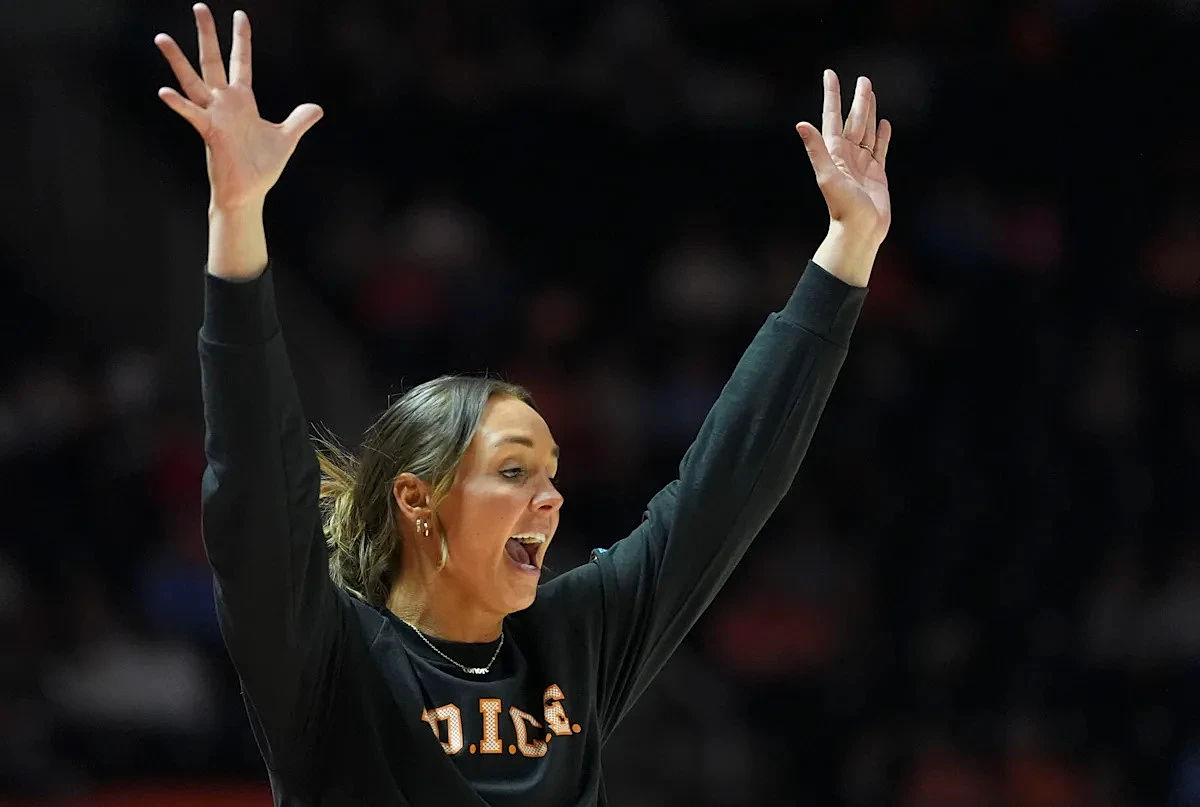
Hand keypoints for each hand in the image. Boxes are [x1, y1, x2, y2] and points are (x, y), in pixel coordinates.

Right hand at [155, 5, 322, 212]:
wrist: (249, 192)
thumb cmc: (261, 167)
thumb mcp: (286, 138)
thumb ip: (299, 120)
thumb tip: (317, 107)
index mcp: (242, 101)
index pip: (241, 62)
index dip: (241, 39)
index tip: (240, 14)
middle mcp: (224, 103)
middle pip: (213, 61)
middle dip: (207, 34)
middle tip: (199, 6)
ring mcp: (214, 115)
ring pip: (192, 81)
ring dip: (177, 61)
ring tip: (161, 37)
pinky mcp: (209, 132)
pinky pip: (192, 114)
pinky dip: (178, 104)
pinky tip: (164, 91)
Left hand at [795, 71, 891, 244]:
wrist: (860, 232)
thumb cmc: (842, 207)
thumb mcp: (827, 176)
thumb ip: (816, 149)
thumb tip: (800, 125)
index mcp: (833, 153)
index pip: (832, 117)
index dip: (832, 96)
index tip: (830, 74)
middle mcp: (847, 156)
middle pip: (853, 120)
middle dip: (857, 100)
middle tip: (863, 79)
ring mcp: (862, 164)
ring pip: (866, 130)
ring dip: (869, 112)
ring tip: (872, 94)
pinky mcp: (876, 174)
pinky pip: (879, 149)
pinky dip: (882, 135)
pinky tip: (884, 124)